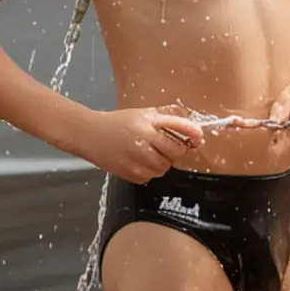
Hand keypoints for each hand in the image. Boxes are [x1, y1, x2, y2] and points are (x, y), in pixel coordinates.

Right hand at [79, 106, 203, 181]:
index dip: (192, 133)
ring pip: (165, 167)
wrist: (90, 134)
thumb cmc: (118, 123)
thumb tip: (195, 130)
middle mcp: (144, 138)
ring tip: (148, 153)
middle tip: (165, 147)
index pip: (178, 126)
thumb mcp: (143, 114)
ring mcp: (137, 157)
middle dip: (175, 151)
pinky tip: (138, 161)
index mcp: (148, 121)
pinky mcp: (130, 172)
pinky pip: (151, 177)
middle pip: (176, 151)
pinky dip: (148, 172)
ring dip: (162, 163)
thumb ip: (167, 118)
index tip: (199, 137)